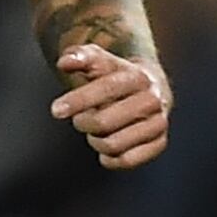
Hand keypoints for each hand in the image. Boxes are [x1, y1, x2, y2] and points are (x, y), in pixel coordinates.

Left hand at [54, 42, 170, 167]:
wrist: (152, 88)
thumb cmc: (117, 76)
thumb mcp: (99, 61)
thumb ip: (80, 56)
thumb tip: (65, 62)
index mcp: (138, 76)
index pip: (107, 89)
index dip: (79, 100)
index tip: (56, 110)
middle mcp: (153, 100)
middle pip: (105, 122)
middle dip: (84, 123)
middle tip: (80, 119)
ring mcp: (158, 123)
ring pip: (114, 145)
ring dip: (96, 141)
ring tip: (96, 132)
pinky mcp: (159, 142)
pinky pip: (127, 160)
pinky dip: (110, 158)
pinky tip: (106, 149)